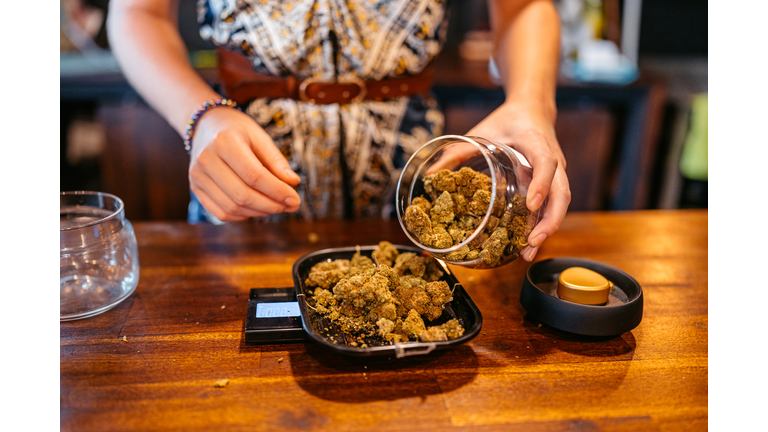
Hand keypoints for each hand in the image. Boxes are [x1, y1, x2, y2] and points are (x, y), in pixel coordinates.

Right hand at [188, 107, 301, 220]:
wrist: (205, 125)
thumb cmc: (236, 130)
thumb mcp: (259, 136)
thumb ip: (276, 160)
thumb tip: (293, 182)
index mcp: (224, 142)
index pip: (254, 175)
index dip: (277, 191)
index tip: (295, 199)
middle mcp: (206, 160)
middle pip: (242, 195)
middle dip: (271, 205)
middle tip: (290, 206)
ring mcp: (197, 176)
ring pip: (232, 208)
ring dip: (259, 212)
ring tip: (276, 206)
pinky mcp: (195, 189)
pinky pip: (221, 212)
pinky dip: (243, 216)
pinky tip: (257, 208)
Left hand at [468, 102, 570, 261]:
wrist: (532, 110)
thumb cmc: (507, 121)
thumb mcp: (481, 131)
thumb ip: (457, 151)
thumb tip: (430, 174)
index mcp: (536, 143)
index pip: (546, 163)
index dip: (541, 184)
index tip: (531, 204)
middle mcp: (553, 159)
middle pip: (561, 193)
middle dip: (549, 220)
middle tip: (532, 241)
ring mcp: (555, 174)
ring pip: (560, 204)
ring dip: (547, 229)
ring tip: (529, 252)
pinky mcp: (552, 184)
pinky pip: (553, 206)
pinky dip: (543, 225)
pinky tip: (528, 244)